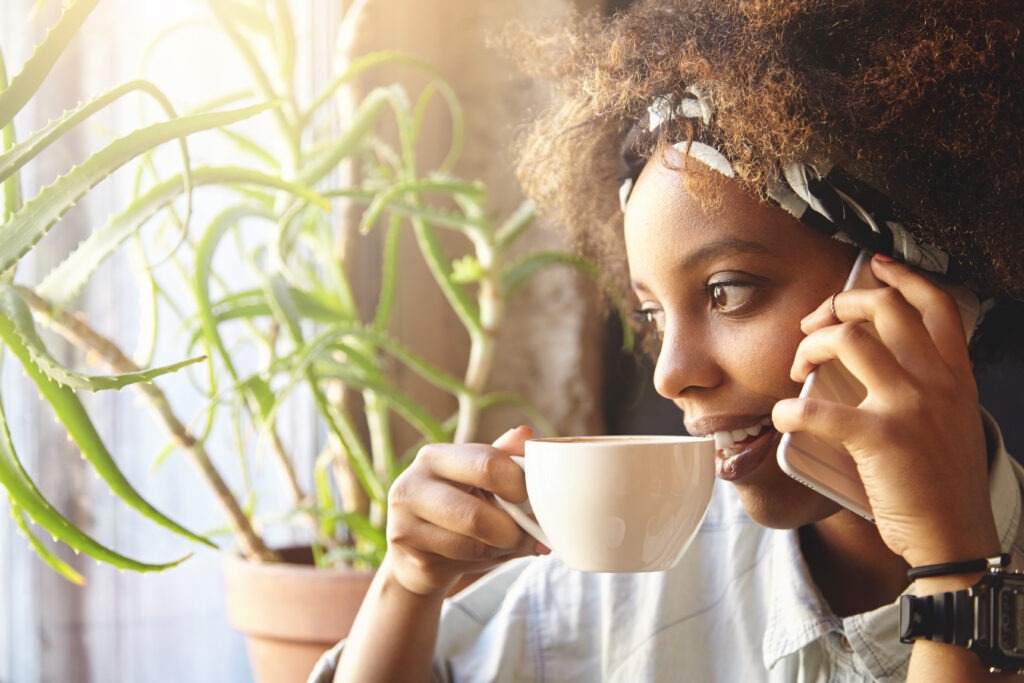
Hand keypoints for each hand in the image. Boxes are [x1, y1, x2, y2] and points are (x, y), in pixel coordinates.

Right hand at [382, 425, 539, 596]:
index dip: (519, 483)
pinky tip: (492, 556)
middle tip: (532, 535)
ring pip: (472, 544)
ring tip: (514, 544)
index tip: (532, 497)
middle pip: (475, 514)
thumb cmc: (459, 511)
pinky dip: (489, 562)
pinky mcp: (410, 560)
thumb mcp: (480, 482)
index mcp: (434, 457)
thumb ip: (503, 459)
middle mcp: (411, 486)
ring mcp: (404, 524)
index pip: (486, 463)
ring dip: (504, 548)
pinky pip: (462, 563)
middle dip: (514, 530)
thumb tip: (525, 434)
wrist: (418, 557)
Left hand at [772, 255, 998, 566]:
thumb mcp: (954, 421)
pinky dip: (786, 410)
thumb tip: (886, 362)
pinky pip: (814, 409)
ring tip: (798, 369)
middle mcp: (936, 382)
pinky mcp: (879, 438)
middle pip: (884, 308)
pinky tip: (783, 419)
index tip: (875, 267)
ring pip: (848, 340)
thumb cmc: (944, 484)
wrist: (954, 537)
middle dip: (838, 305)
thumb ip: (930, 387)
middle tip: (813, 328)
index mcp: (955, 376)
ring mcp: (909, 407)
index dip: (903, 276)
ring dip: (810, 346)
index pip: (937, 304)